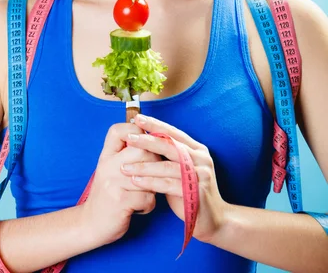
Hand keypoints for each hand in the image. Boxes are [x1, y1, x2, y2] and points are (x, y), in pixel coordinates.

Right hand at [81, 120, 161, 246]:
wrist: (90, 225)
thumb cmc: (108, 195)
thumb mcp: (110, 169)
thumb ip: (125, 154)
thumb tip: (150, 138)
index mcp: (106, 156)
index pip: (119, 131)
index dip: (135, 131)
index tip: (144, 144)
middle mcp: (107, 165)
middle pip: (141, 150)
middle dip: (154, 162)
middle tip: (151, 175)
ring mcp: (113, 182)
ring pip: (149, 174)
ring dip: (153, 187)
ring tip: (145, 193)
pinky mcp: (120, 200)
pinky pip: (148, 197)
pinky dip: (149, 205)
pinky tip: (139, 207)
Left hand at [121, 114, 228, 243]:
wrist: (214, 220)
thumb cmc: (190, 192)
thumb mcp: (181, 170)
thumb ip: (168, 157)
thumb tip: (143, 140)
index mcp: (197, 149)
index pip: (174, 133)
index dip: (156, 124)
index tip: (137, 118)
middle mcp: (201, 159)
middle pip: (170, 145)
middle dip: (147, 140)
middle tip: (129, 138)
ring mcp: (200, 175)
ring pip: (167, 166)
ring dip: (144, 166)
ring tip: (124, 166)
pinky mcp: (196, 192)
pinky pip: (168, 185)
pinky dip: (150, 182)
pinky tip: (135, 181)